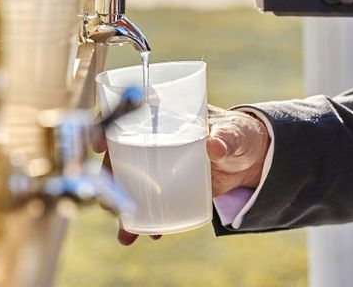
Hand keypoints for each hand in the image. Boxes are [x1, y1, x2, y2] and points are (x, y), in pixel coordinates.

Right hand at [92, 106, 269, 245]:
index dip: (104, 128)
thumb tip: (215, 147)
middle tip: (110, 198)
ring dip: (122, 207)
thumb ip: (225, 138)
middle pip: (118, 156)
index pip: (125, 117)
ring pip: (128, 184)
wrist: (253, 160)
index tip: (99, 145)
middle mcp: (153, 140)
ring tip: (126, 227)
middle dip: (108, 179)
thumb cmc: (239, 135)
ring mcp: (159, 166)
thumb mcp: (234, 133)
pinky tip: (149, 234)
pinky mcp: (169, 187)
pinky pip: (149, 204)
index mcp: (163, 117)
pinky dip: (146, 221)